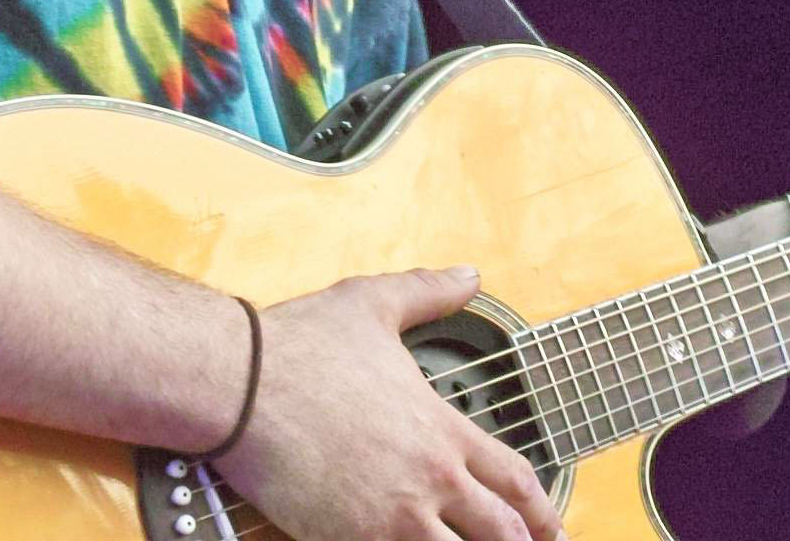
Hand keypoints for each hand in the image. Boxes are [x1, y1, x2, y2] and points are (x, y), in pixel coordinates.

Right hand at [214, 267, 560, 540]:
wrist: (238, 383)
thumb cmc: (298, 345)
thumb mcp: (374, 302)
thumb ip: (428, 292)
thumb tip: (468, 275)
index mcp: (441, 429)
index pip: (514, 478)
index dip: (540, 509)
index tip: (551, 525)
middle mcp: (427, 478)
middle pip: (500, 532)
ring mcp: (390, 517)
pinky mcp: (348, 539)